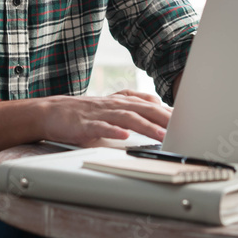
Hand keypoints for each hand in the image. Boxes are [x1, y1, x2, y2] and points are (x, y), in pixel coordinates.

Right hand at [39, 90, 171, 145]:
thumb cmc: (83, 112)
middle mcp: (113, 105)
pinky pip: (101, 128)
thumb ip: (133, 105)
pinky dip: (113, 131)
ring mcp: (100, 114)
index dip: (169, 111)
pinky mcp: (85, 125)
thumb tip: (158, 105)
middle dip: (164, 118)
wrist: (50, 112)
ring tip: (161, 135)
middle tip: (182, 129)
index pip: (151, 104)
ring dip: (146, 127)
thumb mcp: (112, 106)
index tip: (187, 120)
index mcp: (121, 101)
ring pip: (127, 118)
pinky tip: (123, 136)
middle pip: (144, 109)